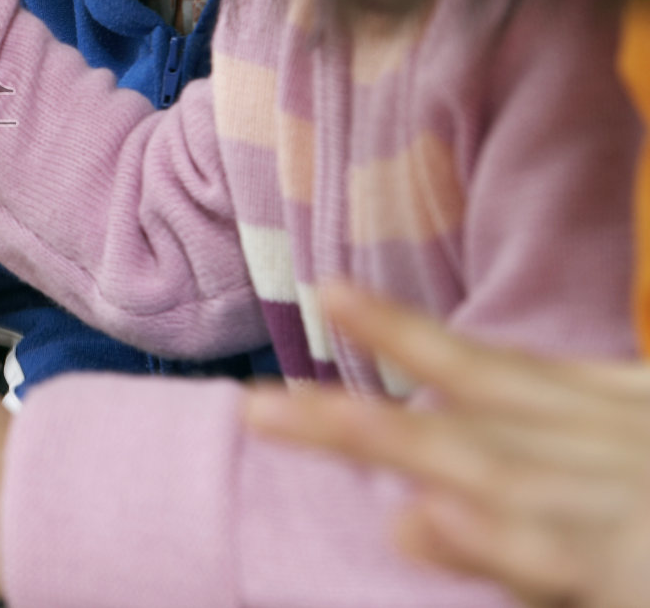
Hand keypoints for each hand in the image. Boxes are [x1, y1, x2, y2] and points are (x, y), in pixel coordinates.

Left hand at [244, 282, 649, 607]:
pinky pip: (549, 557)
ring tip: (321, 424)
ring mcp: (616, 512)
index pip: (486, 370)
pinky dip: (493, 541)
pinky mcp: (632, 574)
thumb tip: (413, 511)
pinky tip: (428, 514)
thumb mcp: (636, 448)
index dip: (404, 333)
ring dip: (405, 446)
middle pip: (458, 427)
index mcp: (602, 414)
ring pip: (492, 476)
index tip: (328, 291)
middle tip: (254, 409)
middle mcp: (600, 450)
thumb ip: (542, 461)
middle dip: (354, 419)